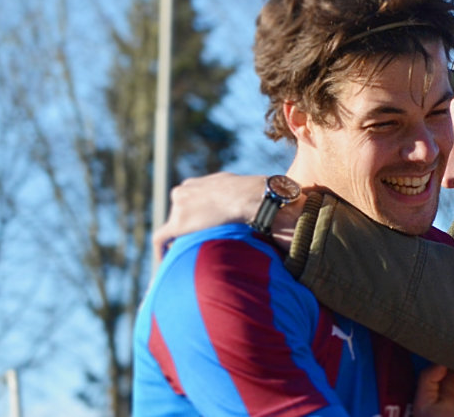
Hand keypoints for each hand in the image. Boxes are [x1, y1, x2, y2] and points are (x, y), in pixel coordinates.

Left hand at [151, 173, 305, 264]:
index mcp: (210, 183)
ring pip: (174, 228)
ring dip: (180, 243)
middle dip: (188, 230)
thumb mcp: (262, 194)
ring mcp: (181, 205)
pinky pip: (162, 239)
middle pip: (183, 212)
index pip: (197, 201)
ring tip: (186, 263)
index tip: (207, 233)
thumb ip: (260, 202)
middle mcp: (190, 189)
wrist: (259, 200)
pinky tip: (166, 269)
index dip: (201, 219)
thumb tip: (291, 209)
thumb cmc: (268, 198)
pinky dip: (162, 253)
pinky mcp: (178, 223)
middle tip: (198, 250)